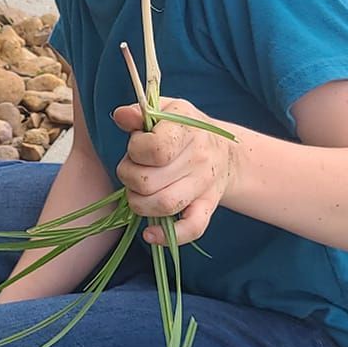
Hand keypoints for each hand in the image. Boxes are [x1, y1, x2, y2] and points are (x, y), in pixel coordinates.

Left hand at [113, 97, 234, 244]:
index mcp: (186, 130)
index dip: (135, 150)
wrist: (226, 153)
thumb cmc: (186, 130)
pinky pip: (192, 229)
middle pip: (149, 181)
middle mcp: (198, 159)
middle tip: (132, 171)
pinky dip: (167, 236)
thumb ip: (139, 112)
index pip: (154, 149)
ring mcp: (203, 186)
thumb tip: (121, 116)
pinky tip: (150, 234)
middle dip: (129, 178)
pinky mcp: (207, 208)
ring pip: (163, 205)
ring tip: (138, 193)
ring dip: (139, 204)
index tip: (137, 146)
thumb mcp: (167, 110)